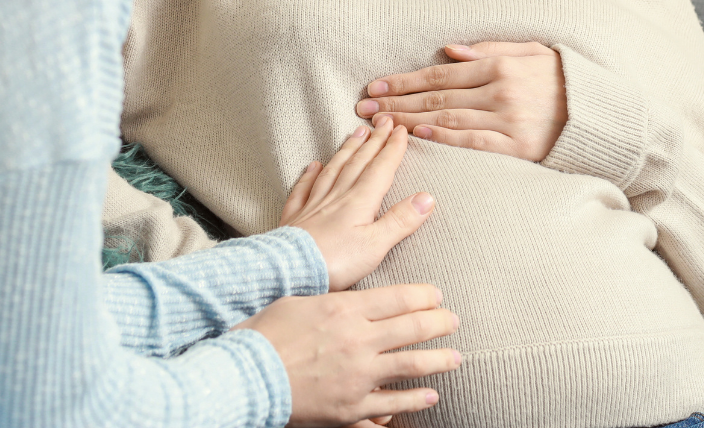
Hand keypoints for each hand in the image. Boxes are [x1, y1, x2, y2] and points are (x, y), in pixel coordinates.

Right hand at [233, 284, 459, 425]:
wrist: (248, 376)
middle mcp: (358, 341)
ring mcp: (358, 376)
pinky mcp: (352, 408)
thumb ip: (332, 301)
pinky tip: (430, 396)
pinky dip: (414, 400)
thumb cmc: (267, 333)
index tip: (437, 295)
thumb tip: (351, 300)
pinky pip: (392, 405)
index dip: (422, 295)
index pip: (397, 298)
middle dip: (438, 323)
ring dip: (438, 360)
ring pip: (410, 366)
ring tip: (455, 357)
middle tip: (454, 320)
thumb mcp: (300, 302)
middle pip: (410, 328)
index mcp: (345, 309)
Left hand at [281, 118, 434, 290]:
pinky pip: (303, 189)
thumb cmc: (335, 262)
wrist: (290, 271)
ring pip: (333, 170)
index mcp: (359, 202)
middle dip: (373, 141)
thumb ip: (400, 221)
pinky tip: (312, 165)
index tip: (401, 129)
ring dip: (347, 150)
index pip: (380, 169)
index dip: (392, 149)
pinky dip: (309, 175)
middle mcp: (337, 196)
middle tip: (383, 122)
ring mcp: (314, 205)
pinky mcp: (295, 218)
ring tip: (356, 133)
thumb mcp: (376, 245)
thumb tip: (427, 197)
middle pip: (358, 163)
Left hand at [355, 41, 567, 160]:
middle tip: (363, 106)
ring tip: (379, 123)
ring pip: (447, 120)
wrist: (602, 113)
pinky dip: (443, 138)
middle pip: (435, 98)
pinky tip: (418, 135)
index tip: (375, 84)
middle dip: (395, 101)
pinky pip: (473, 142)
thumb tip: (449, 49)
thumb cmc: (562, 78)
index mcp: (498, 66)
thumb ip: (489, 48)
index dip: (403, 80)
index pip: (438, 74)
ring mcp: (507, 120)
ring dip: (408, 121)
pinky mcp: (517, 147)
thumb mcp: (530, 51)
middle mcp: (498, 91)